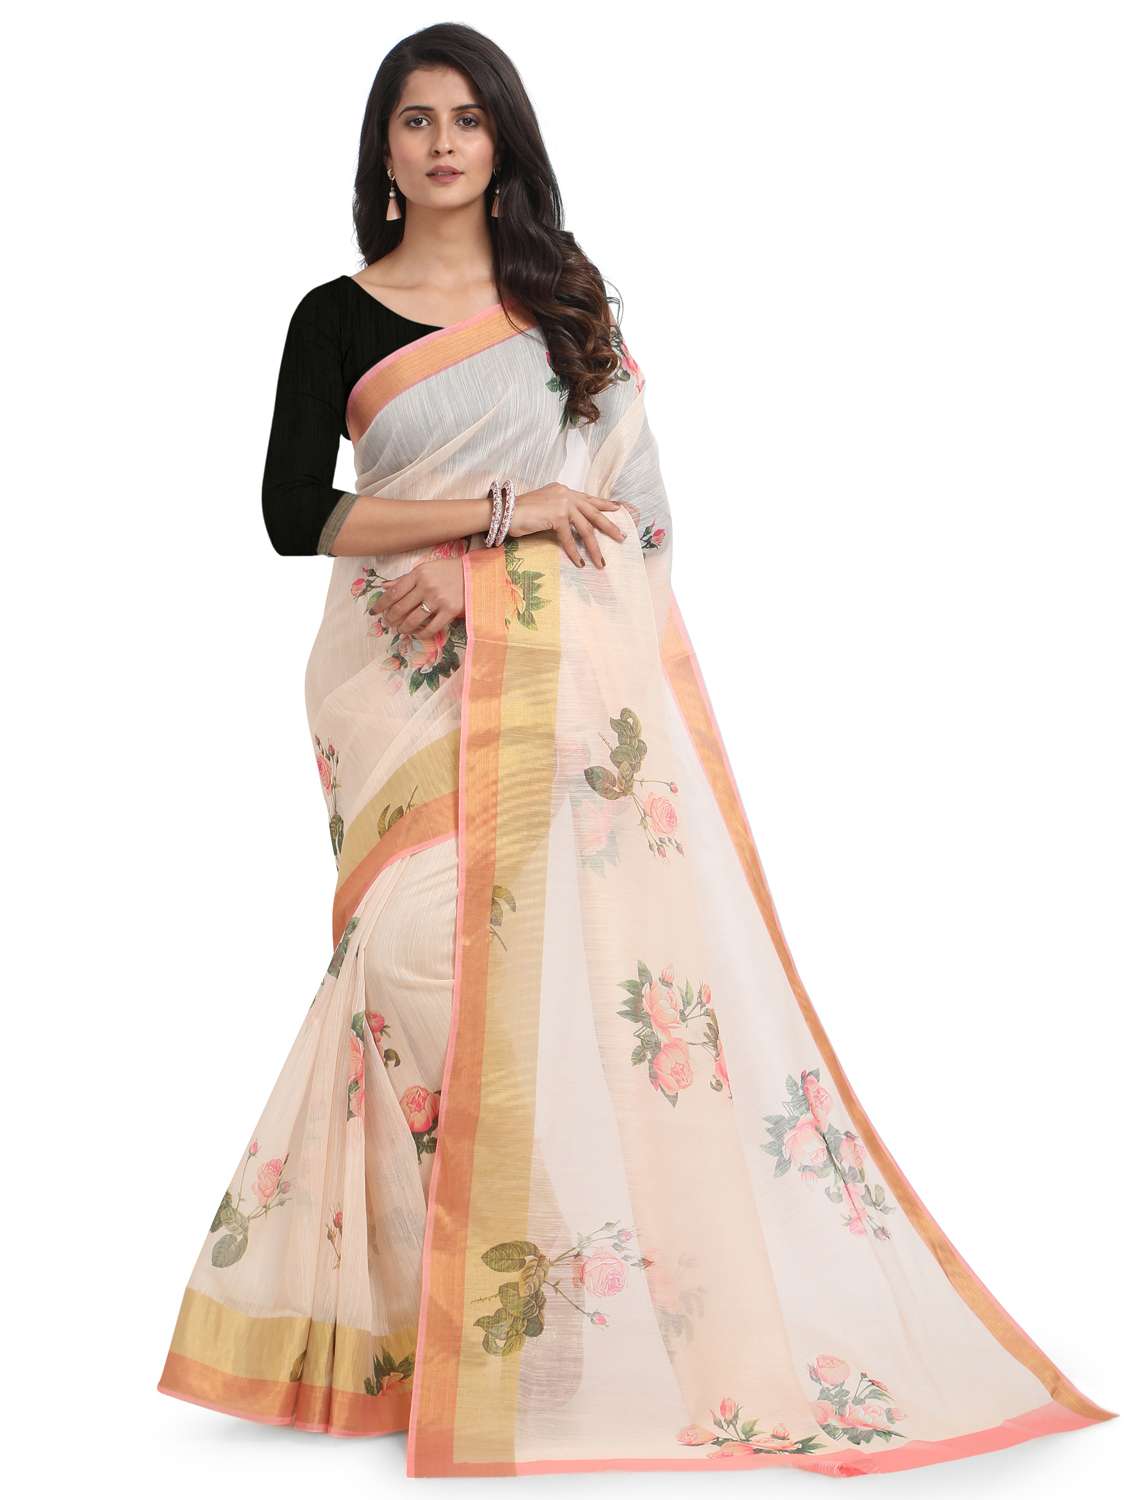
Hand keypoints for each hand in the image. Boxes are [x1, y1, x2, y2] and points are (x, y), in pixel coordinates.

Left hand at [374, 555, 464, 637]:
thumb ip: (405, 579)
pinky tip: (417, 633)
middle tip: (388, 623)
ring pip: (413, 619)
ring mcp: (438, 599)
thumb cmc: (447, 571)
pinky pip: (431, 628)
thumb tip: (384, 586)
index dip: (381, 604)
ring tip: (401, 629)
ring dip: (403, 628)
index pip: (394, 592)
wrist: (474, 574)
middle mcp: (426, 586)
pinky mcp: (450, 611)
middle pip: (401, 607)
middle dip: (391, 618)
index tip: (374, 611)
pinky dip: (421, 633)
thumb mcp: (425, 569)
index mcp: (418, 574)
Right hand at [506, 483, 627, 568]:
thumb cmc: (519, 512)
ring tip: (601, 562)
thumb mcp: (544, 506)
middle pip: (594, 512)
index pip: (588, 498)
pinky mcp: (557, 516)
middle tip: (622, 537)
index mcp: (564, 490)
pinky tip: (580, 562)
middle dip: (609, 526)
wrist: (504, 511)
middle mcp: (566, 494)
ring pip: (585, 529)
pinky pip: (570, 538)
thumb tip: (570, 523)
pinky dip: (575, 552)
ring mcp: (562, 504)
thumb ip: (558, 509)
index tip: (617, 509)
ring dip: (594, 548)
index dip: (604, 504)